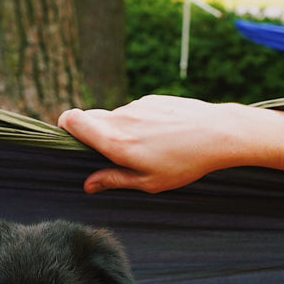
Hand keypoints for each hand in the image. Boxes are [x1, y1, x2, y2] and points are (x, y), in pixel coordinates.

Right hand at [58, 95, 255, 193]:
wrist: (218, 133)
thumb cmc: (185, 162)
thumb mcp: (149, 182)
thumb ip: (114, 180)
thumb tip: (88, 184)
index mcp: (115, 140)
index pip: (72, 119)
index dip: (65, 127)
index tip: (71, 140)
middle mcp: (121, 118)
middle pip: (90, 119)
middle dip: (92, 135)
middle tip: (111, 155)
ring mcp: (137, 106)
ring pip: (115, 118)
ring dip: (120, 132)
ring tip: (147, 150)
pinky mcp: (151, 99)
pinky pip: (134, 112)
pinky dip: (139, 124)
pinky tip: (161, 138)